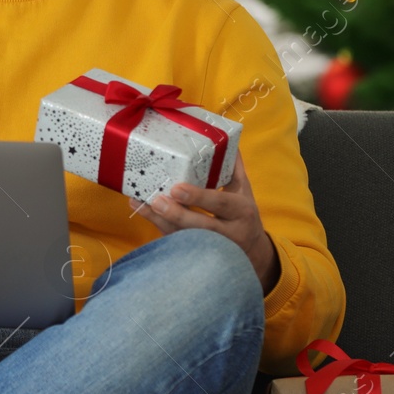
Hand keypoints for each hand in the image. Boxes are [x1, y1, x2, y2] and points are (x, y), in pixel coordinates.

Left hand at [127, 152, 278, 292]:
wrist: (252, 253)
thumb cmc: (243, 215)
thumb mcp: (244, 191)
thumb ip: (234, 167)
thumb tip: (226, 138)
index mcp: (241, 211)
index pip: (220, 204)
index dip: (199, 197)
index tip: (177, 189)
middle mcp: (228, 232)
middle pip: (201, 227)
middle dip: (177, 214)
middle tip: (157, 200)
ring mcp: (212, 247)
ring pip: (185, 238)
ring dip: (160, 221)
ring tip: (141, 204)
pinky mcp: (197, 254)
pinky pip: (176, 243)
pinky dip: (158, 227)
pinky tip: (142, 211)